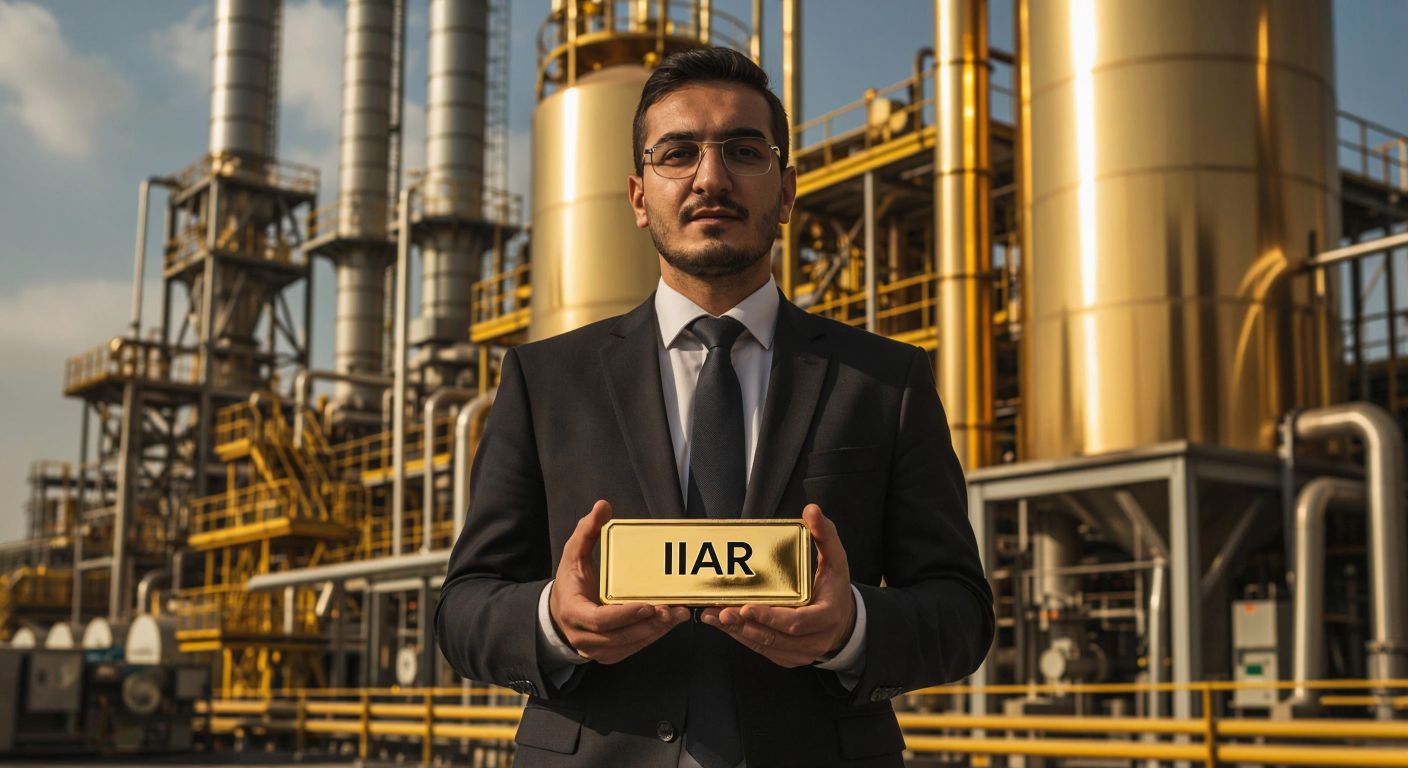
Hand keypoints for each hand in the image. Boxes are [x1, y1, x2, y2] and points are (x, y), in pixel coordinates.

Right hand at [548, 500, 690, 663]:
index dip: (625, 614)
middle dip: (650, 623)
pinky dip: (652, 636)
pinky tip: (669, 622)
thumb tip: (602, 506)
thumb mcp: (573, 554)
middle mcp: (583, 636)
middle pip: (621, 636)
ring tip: (678, 614)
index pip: (600, 620)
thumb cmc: (570, 582)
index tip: (649, 604)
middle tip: (674, 609)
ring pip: (631, 644)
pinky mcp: (609, 655)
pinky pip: (633, 648)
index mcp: (573, 612)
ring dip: (657, 631)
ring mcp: (596, 649)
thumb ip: (587, 531)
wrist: (558, 614)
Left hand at [700, 504, 856, 667]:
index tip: (746, 606)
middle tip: (720, 610)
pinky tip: (721, 622)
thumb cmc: (835, 587)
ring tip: (713, 614)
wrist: (844, 622)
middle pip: (774, 637)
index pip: (796, 622)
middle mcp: (814, 640)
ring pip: (763, 645)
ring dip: (736, 631)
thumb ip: (824, 534)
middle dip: (744, 624)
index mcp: (827, 616)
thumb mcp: (836, 560)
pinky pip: (761, 649)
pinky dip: (740, 636)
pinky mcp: (786, 657)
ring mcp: (800, 653)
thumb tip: (812, 511)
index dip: (770, 616)